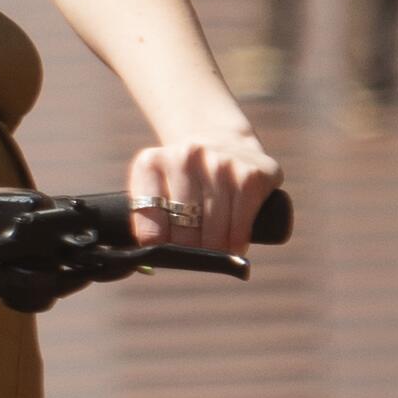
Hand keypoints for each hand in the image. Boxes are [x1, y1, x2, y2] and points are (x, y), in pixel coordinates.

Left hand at [126, 113, 284, 257]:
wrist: (223, 141)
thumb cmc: (185, 177)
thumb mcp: (156, 184)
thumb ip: (146, 216)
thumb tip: (152, 256)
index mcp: (151, 163)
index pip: (149, 217)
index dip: (158, 243)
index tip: (165, 252)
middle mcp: (185, 158)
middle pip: (183, 227)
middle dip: (189, 251)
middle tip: (194, 257)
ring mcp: (220, 164)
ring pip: (214, 230)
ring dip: (215, 250)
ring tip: (215, 255)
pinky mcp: (251, 175)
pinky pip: (241, 224)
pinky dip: (237, 242)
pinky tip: (234, 247)